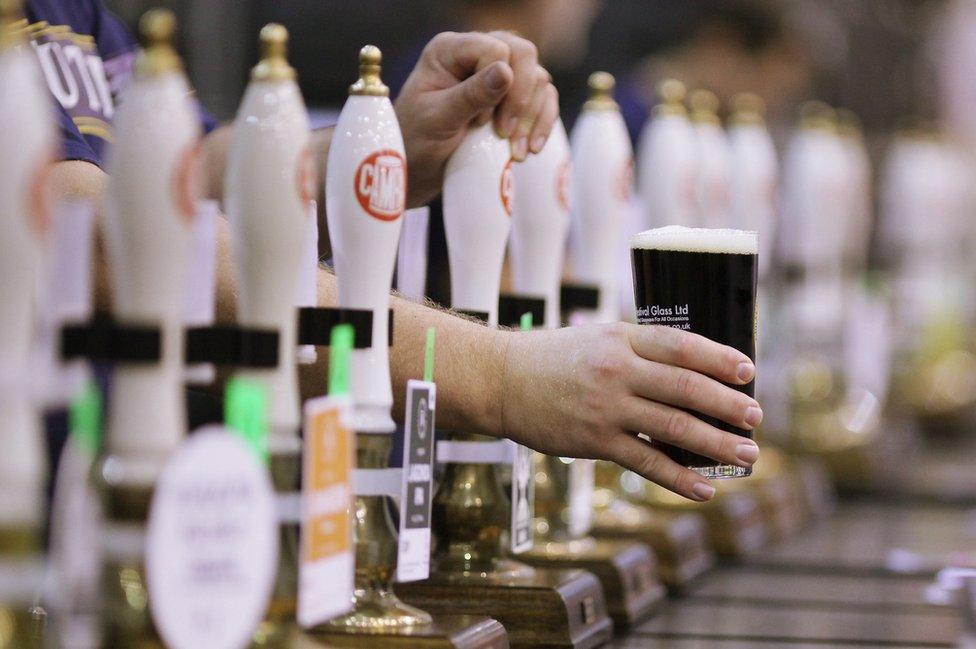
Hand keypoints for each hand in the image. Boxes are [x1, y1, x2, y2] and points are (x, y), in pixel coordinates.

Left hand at [395, 31, 558, 207]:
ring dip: (533, 117)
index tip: (479, 121)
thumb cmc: (416, 142)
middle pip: (524, 55)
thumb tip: (506, 71)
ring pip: (539, 79)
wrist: (418, 171)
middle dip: (522, 98)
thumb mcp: (438, 120)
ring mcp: (497, 76)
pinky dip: (543, 123)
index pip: (497, 48)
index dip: (498, 85)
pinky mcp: (511, 98)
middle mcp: (476, 55)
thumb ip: (470, 95)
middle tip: (505, 134)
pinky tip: (532, 149)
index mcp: (450, 50)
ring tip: (518, 153)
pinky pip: (544, 100)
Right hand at [498, 323, 761, 501]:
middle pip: (687, 387)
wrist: (501, 380)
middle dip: (728, 405)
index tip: (748, 371)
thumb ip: (639, 349)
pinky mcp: (593, 441)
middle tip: (756, 418)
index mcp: (621, 339)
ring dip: (716, 443)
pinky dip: (678, 478)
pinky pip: (645, 462)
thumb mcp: (597, 337)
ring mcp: (606, 408)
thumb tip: (693, 367)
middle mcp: (617, 371)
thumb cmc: (553, 357)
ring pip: (674, 428)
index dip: (719, 358)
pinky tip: (703, 488)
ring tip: (747, 454)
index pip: (681, 345)